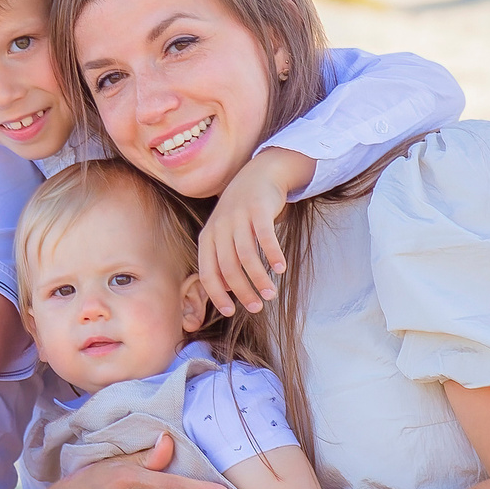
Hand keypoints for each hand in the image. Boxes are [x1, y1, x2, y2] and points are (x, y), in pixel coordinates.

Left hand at [201, 146, 313, 316]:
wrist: (257, 175)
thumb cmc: (240, 214)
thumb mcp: (224, 235)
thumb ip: (222, 259)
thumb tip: (226, 290)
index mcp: (208, 238)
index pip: (208, 273)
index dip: (218, 295)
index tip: (231, 313)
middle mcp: (219, 228)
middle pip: (228, 268)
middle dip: (243, 291)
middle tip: (257, 307)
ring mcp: (238, 217)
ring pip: (247, 256)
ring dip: (260, 278)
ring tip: (271, 294)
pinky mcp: (258, 209)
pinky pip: (265, 237)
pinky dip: (273, 255)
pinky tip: (281, 268)